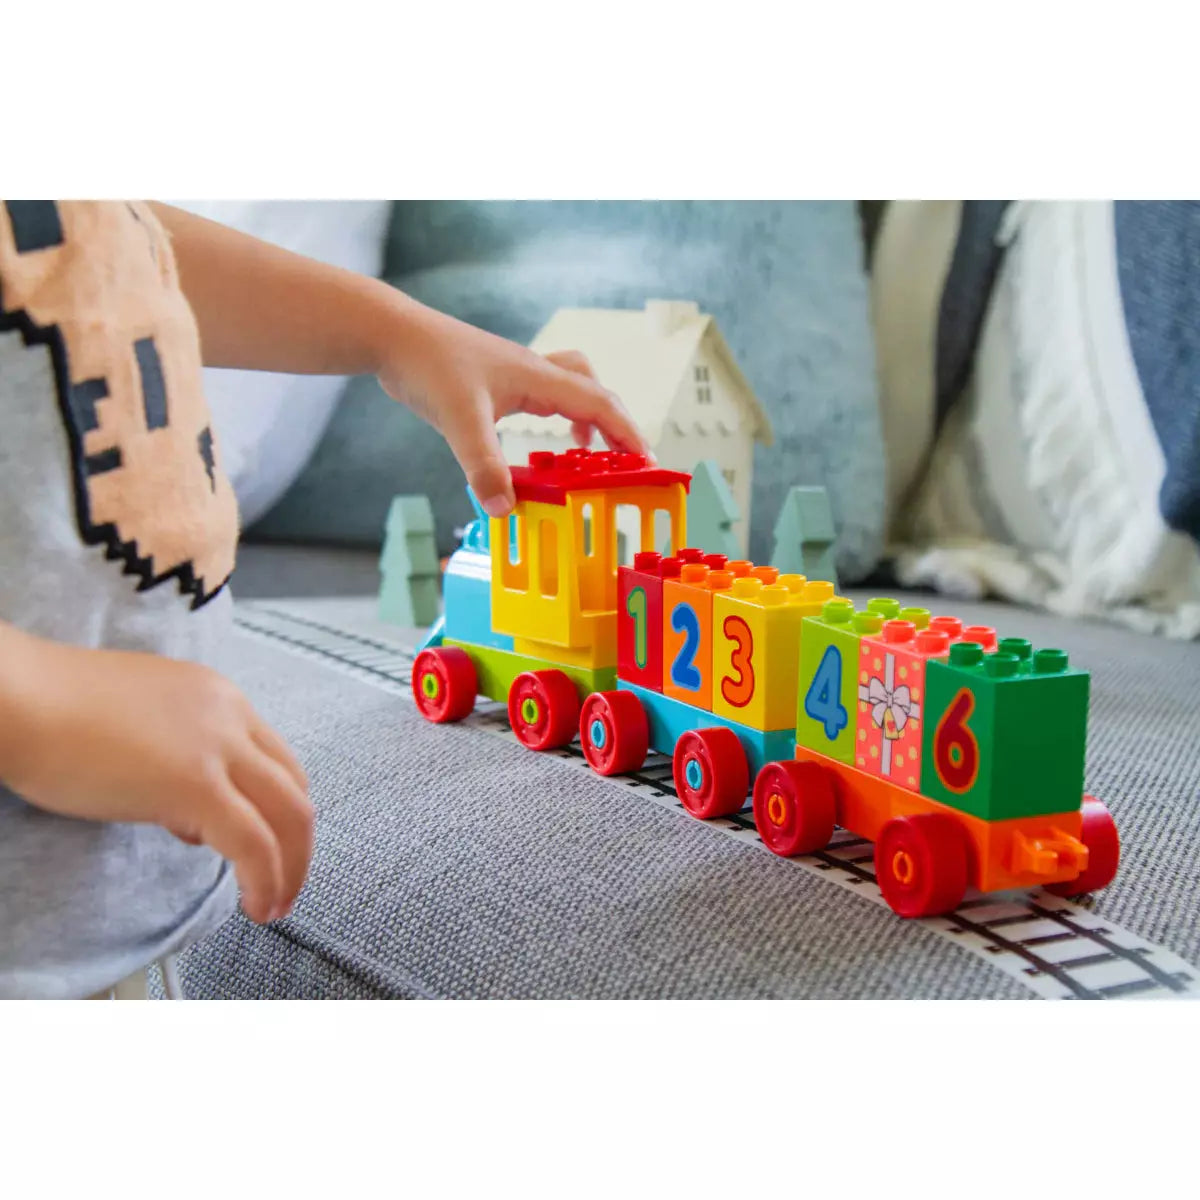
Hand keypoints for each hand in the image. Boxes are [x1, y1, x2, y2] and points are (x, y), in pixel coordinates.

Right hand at [0, 630, 312, 923]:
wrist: (17, 698)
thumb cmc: (54, 711)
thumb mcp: (139, 723)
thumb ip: (175, 758)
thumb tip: (186, 814)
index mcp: (217, 697)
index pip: (274, 757)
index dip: (277, 808)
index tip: (268, 843)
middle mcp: (229, 714)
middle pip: (294, 785)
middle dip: (299, 843)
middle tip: (287, 882)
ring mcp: (216, 746)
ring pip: (289, 814)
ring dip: (291, 868)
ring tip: (274, 904)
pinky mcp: (195, 783)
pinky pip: (254, 842)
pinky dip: (266, 879)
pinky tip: (256, 905)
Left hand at [376, 303, 650, 516]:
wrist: (392, 334)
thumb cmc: (428, 365)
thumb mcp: (459, 422)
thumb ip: (483, 466)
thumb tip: (504, 509)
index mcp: (539, 377)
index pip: (600, 404)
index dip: (628, 434)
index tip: (648, 462)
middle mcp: (535, 371)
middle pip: (594, 391)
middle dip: (616, 426)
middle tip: (627, 461)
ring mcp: (516, 373)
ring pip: (571, 387)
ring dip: (587, 415)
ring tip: (585, 451)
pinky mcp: (496, 379)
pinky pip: (543, 393)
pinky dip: (554, 414)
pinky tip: (535, 438)